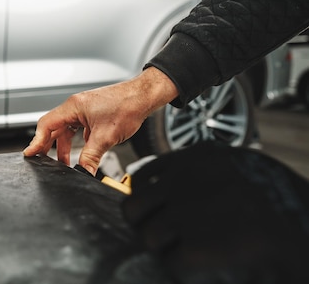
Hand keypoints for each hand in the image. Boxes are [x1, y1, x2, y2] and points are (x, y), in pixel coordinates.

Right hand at [23, 67, 177, 174]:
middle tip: (42, 161)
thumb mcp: (106, 137)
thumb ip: (91, 156)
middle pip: (53, 127)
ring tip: (63, 162)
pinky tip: (81, 152)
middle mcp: (75, 106)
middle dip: (47, 145)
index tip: (30, 153)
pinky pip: (77, 128)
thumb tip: (83, 171)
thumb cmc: (127, 106)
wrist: (144, 96)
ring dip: (63, 146)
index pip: (46, 124)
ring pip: (65, 129)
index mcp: (73, 107)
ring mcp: (83, 109)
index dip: (36, 141)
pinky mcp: (92, 113)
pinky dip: (76, 141)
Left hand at [122, 142, 308, 283]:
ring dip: (163, 246)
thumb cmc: (269, 195)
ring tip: (188, 247)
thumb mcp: (229, 164)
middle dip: (144, 223)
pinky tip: (204, 260)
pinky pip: (170, 260)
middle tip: (165, 234)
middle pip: (132, 208)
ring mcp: (184, 213)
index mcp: (191, 159)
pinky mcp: (193, 245)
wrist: (299, 224)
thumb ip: (195, 169)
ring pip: (146, 236)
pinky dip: (183, 265)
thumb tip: (153, 186)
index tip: (156, 210)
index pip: (140, 178)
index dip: (145, 199)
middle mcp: (181, 182)